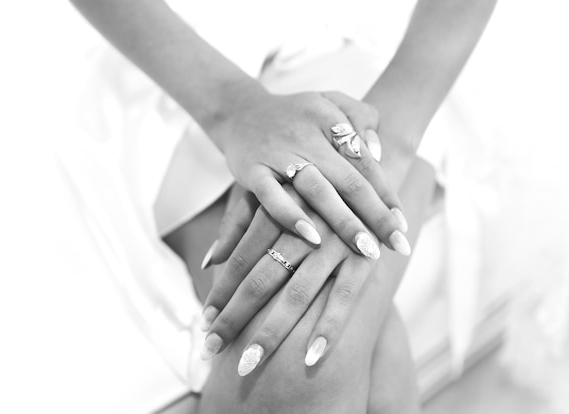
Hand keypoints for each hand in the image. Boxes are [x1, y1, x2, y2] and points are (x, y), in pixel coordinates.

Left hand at [200, 185, 382, 373]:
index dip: (220, 292)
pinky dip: (328, 328)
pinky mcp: (364, 256)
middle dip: (234, 317)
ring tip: (247, 365)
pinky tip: (309, 359)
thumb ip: (238, 223)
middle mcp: (303, 228)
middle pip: (260, 280)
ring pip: (296, 294)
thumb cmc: (310, 188)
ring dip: (271, 332)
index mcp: (278, 210)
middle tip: (210, 349)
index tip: (202, 322)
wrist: (365, 167)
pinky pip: (343, 297)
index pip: (240, 258)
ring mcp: (334, 243)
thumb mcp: (273, 193)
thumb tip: (207, 260)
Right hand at [207, 89, 410, 258]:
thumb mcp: (331, 101)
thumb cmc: (295, 115)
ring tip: (366, 250)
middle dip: (376, 216)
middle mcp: (307, 136)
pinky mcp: (252, 170)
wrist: (239, 110)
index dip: (386, 194)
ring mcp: (278, 154)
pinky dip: (291, 216)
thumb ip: (360, 117)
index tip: (402, 225)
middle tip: (398, 246)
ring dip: (344, 221)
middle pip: (349, 180)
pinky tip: (312, 238)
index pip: (366, 162)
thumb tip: (377, 151)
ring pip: (317, 190)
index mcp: (331, 120)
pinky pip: (271, 196)